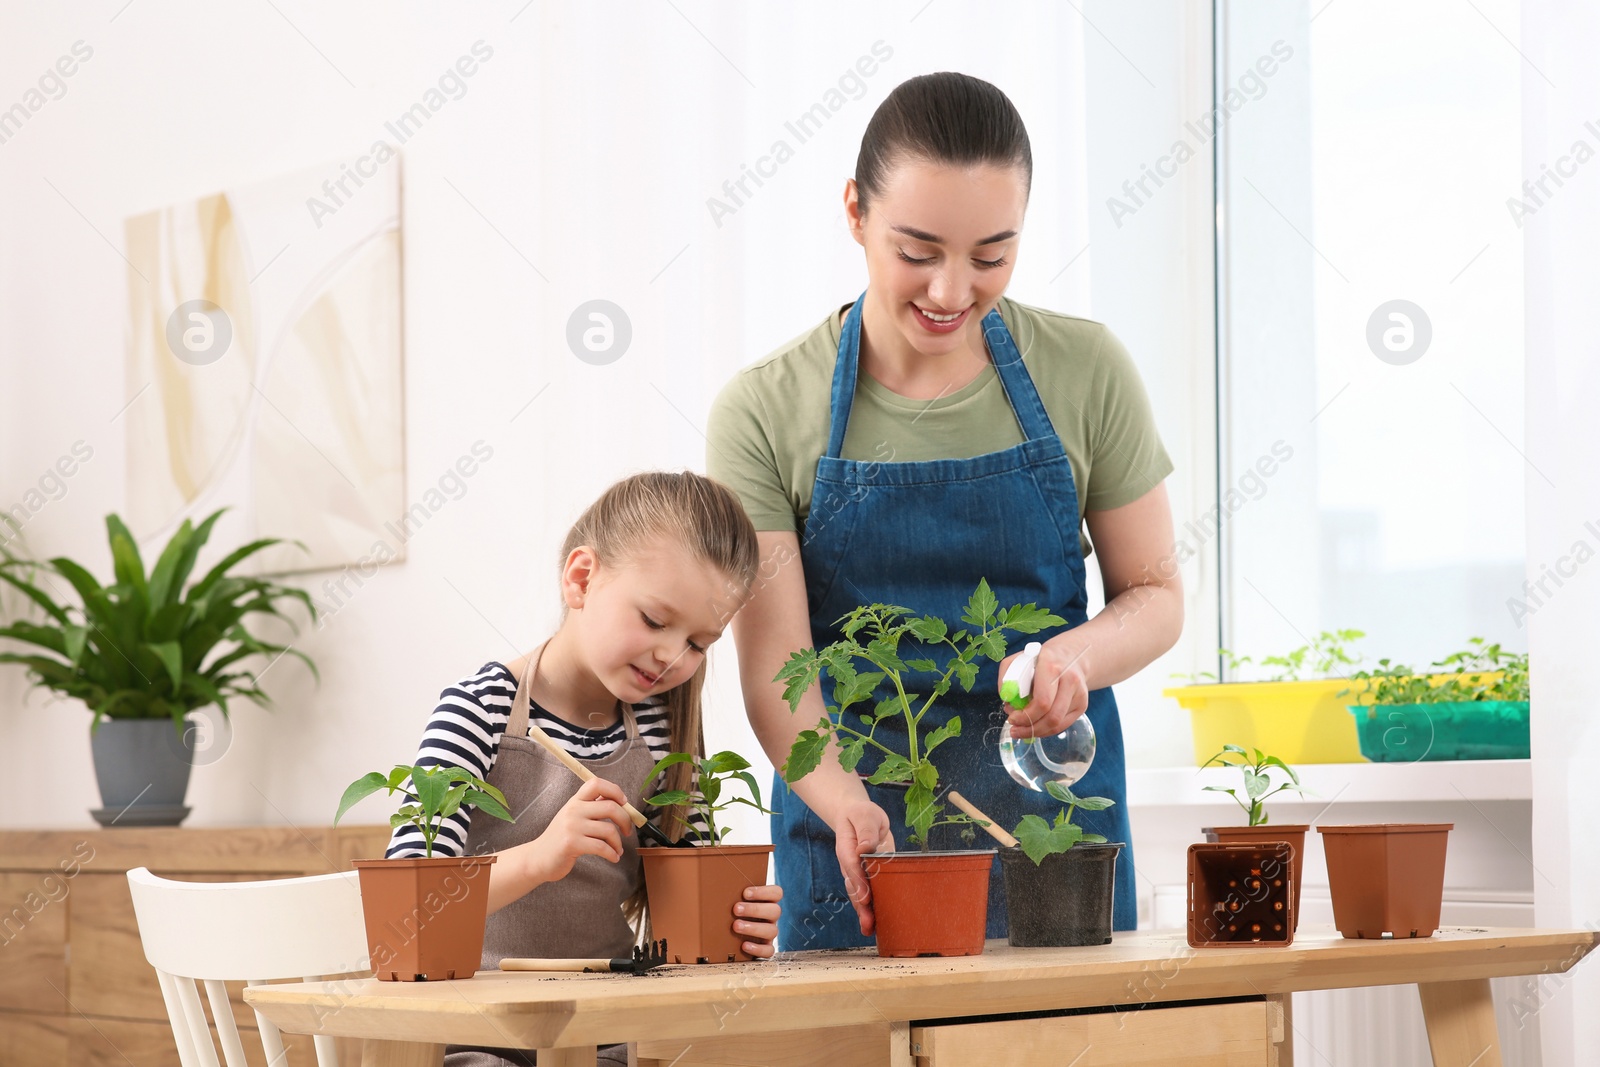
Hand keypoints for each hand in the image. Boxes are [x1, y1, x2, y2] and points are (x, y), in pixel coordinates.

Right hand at [522, 777, 635, 885]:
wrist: (538, 858)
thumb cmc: (561, 838)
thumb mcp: (573, 817)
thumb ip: (592, 808)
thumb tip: (620, 803)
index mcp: (575, 801)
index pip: (596, 784)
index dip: (615, 790)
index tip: (624, 803)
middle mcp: (573, 810)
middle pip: (610, 807)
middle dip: (625, 820)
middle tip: (627, 831)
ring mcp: (572, 826)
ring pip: (608, 830)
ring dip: (618, 843)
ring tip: (618, 850)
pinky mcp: (572, 844)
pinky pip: (601, 847)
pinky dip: (612, 854)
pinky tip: (613, 857)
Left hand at [732, 883, 783, 957]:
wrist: (728, 936)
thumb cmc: (731, 911)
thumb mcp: (732, 899)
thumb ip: (730, 890)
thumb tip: (712, 874)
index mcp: (767, 901)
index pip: (776, 893)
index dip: (764, 892)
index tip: (745, 892)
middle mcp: (771, 917)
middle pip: (775, 911)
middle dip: (755, 909)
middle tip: (736, 909)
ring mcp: (769, 933)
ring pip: (772, 930)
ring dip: (753, 928)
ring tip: (736, 926)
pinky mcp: (765, 948)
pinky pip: (769, 951)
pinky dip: (758, 949)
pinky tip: (744, 945)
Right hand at [833, 798, 893, 935]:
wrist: (857, 817)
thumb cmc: (862, 815)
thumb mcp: (865, 815)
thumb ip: (866, 829)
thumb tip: (865, 847)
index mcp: (847, 847)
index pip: (851, 865)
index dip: (858, 881)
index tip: (865, 896)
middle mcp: (850, 864)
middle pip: (853, 886)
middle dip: (861, 905)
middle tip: (868, 923)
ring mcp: (858, 873)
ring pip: (858, 895)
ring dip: (864, 913)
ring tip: (870, 929)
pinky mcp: (868, 877)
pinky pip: (867, 894)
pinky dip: (870, 910)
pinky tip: (875, 926)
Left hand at [1000, 639, 1089, 737]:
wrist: (1070, 656)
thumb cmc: (1039, 660)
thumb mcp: (1018, 661)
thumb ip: (1007, 679)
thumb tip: (1008, 703)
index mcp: (1051, 667)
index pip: (1042, 701)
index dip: (1026, 716)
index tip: (1012, 719)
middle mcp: (1069, 680)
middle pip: (1052, 717)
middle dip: (1030, 728)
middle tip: (1014, 730)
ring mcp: (1079, 694)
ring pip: (1058, 724)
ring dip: (1037, 732)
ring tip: (1022, 731)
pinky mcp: (1082, 704)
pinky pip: (1063, 725)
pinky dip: (1046, 730)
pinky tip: (1035, 727)